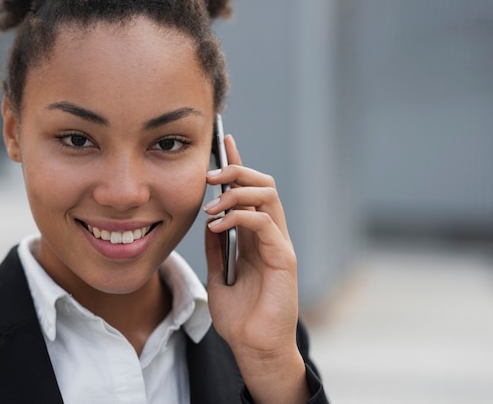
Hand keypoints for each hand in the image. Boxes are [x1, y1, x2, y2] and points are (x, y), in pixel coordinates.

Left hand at [204, 135, 310, 402]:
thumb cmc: (240, 318)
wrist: (254, 349)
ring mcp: (279, 245)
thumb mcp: (220, 276)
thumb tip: (209, 223)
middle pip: (263, 184)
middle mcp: (270, 235)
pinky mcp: (283, 258)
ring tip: (211, 204)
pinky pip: (263, 223)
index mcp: (255, 237)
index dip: (239, 165)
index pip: (250, 191)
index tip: (225, 142)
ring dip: (237, 191)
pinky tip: (217, 225)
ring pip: (267, 196)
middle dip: (237, 170)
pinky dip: (239, 216)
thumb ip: (218, 249)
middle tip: (210, 174)